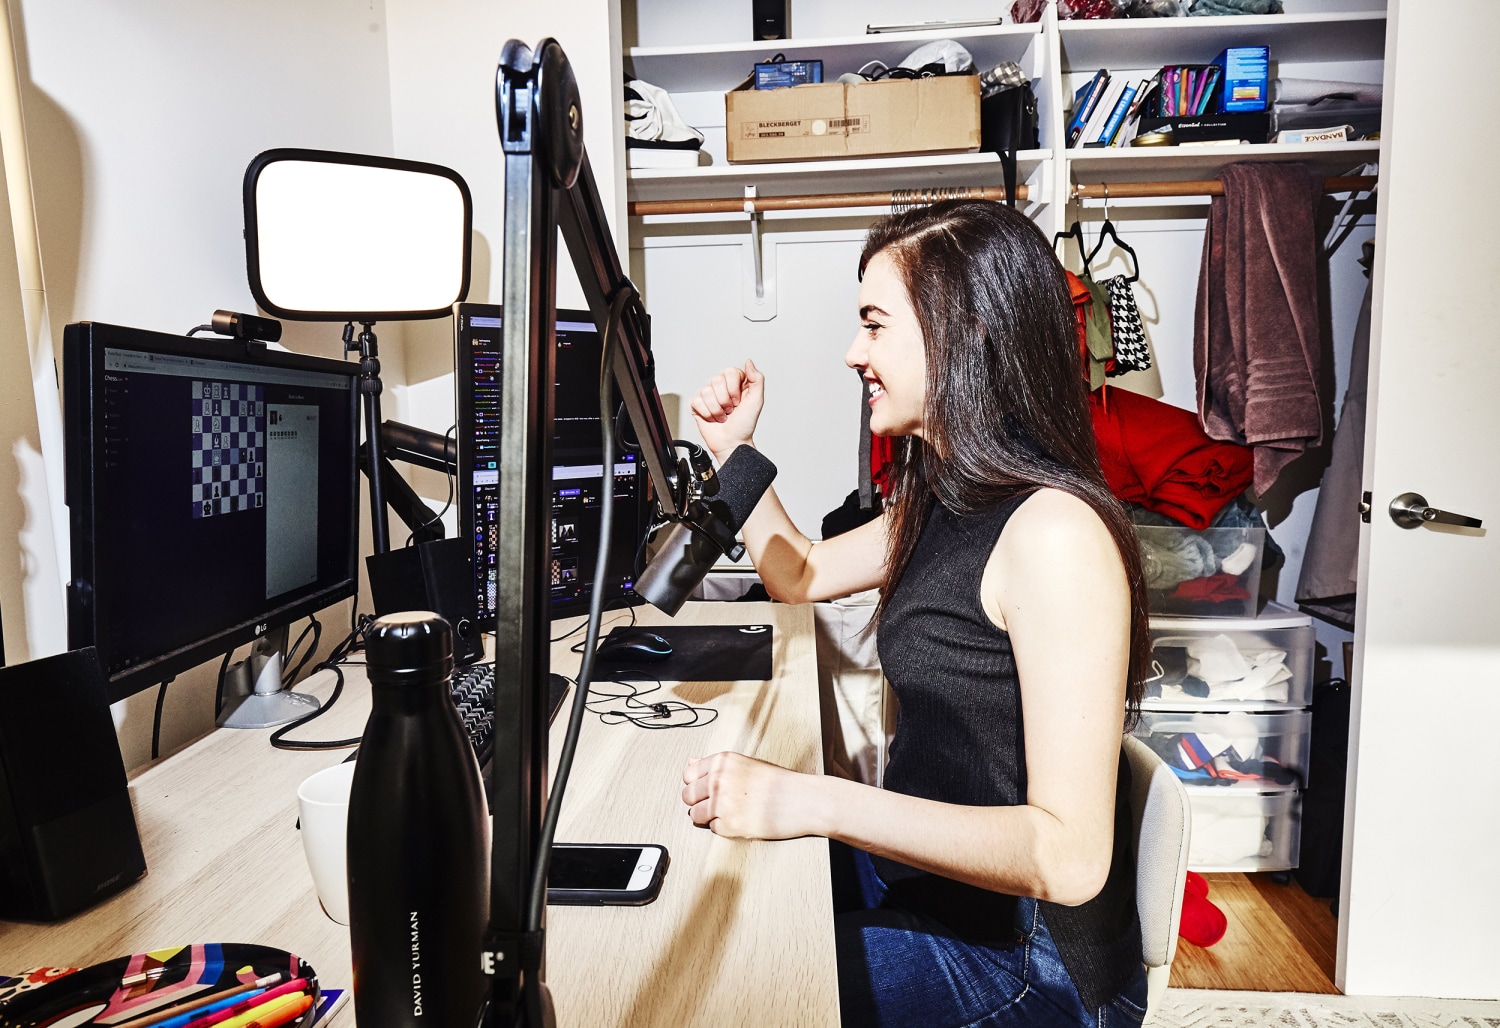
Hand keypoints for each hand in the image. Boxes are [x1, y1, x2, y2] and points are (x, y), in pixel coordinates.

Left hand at [681, 752, 822, 840]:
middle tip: (717, 804)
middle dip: (699, 802)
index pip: (688, 774)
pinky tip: (740, 820)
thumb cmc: (778, 783)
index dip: (695, 784)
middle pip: (687, 796)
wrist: (802, 800)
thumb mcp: (745, 763)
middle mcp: (719, 779)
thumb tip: (691, 762)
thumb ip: (716, 765)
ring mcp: (723, 803)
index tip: (705, 789)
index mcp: (722, 761)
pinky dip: (724, 828)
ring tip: (729, 813)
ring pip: (695, 815)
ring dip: (709, 817)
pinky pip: (713, 829)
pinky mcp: (730, 825)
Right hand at [689, 360, 763, 460]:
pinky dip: (708, 413)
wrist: (732, 442)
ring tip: (723, 415)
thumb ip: (757, 379)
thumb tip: (749, 362)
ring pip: (706, 391)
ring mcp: (708, 395)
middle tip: (731, 409)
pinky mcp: (697, 405)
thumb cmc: (744, 424)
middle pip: (716, 380)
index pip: (730, 372)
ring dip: (717, 409)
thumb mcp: (757, 400)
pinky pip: (697, 401)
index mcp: (735, 383)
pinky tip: (714, 418)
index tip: (739, 401)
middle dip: (726, 400)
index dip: (734, 388)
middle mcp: (721, 387)